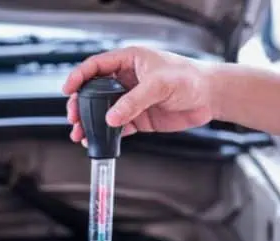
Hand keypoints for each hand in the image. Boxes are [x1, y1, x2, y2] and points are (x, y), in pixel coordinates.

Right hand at [63, 46, 217, 143]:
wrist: (210, 98)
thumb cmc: (191, 79)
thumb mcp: (159, 85)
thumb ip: (134, 102)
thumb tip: (112, 117)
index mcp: (129, 61)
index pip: (97, 66)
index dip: (79, 77)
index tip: (68, 89)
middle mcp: (127, 80)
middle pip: (95, 91)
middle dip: (81, 105)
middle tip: (73, 117)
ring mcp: (132, 100)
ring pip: (104, 112)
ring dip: (91, 123)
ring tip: (80, 134)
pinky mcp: (140, 118)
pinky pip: (118, 127)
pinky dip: (107, 134)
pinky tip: (98, 140)